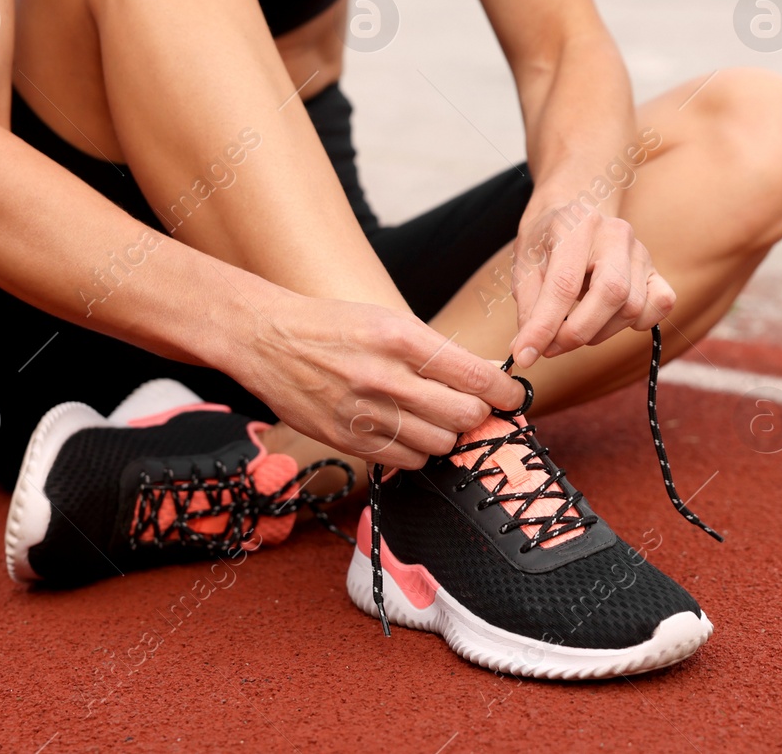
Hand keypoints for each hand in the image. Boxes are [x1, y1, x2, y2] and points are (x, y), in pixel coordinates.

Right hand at [231, 295, 522, 469]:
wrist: (269, 340)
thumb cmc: (335, 326)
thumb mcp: (390, 321)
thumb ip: (438, 352)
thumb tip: (488, 377)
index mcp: (402, 338)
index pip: (476, 377)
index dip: (505, 393)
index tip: (512, 396)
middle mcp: (386, 378)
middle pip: (464, 416)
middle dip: (477, 414)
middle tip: (473, 408)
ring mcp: (365, 413)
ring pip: (440, 444)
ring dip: (447, 434)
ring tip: (436, 417)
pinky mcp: (348, 441)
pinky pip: (406, 460)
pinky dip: (417, 450)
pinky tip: (407, 430)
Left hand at [508, 205, 675, 369]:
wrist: (572, 213)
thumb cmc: (547, 240)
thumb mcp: (524, 265)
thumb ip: (529, 307)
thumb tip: (528, 351)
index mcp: (577, 224)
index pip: (564, 283)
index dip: (545, 326)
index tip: (526, 355)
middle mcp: (616, 234)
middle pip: (612, 293)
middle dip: (578, 331)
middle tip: (551, 347)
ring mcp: (640, 251)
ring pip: (632, 306)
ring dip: (599, 332)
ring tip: (573, 328)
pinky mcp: (655, 269)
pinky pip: (660, 304)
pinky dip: (638, 322)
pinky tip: (609, 319)